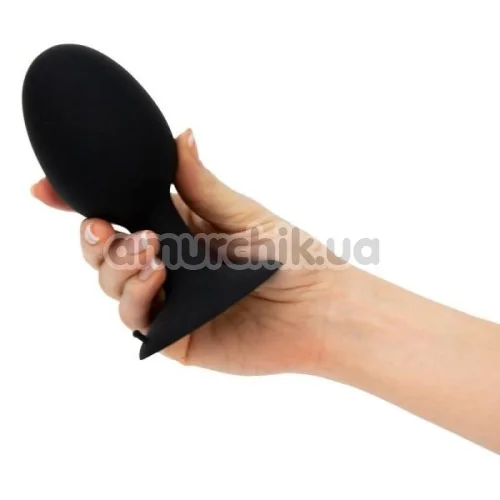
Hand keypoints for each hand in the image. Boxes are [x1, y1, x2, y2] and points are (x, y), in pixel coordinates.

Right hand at [32, 129, 346, 375]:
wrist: (319, 307)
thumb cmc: (289, 257)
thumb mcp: (242, 213)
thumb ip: (202, 185)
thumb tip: (181, 135)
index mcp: (181, 230)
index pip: (122, 214)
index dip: (83, 203)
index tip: (47, 190)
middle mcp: (169, 264)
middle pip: (108, 251)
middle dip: (93, 237)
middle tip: (102, 226)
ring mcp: (170, 302)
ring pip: (114, 285)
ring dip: (117, 265)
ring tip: (145, 248)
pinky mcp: (176, 335)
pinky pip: (138, 320)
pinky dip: (137, 297)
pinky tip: (157, 276)